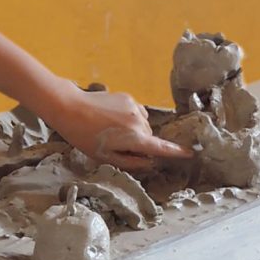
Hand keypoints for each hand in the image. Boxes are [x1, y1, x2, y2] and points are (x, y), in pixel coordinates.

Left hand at [49, 84, 192, 169]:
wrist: (70, 108)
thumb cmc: (84, 136)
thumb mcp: (105, 157)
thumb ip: (130, 161)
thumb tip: (149, 161)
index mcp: (135, 138)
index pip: (160, 147)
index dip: (175, 152)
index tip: (189, 153)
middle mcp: (139, 121)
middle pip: (149, 136)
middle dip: (140, 143)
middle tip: (116, 145)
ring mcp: (135, 107)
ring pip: (143, 124)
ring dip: (134, 130)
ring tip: (110, 131)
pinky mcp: (128, 97)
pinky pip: (136, 112)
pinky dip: (129, 118)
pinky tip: (110, 119)